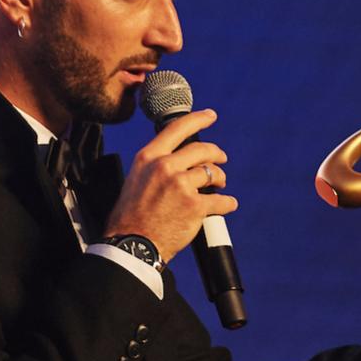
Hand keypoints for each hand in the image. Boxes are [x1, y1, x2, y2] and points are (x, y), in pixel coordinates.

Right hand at [104, 109, 237, 263]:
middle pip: (201, 149)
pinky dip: (227, 203)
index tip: (211, 115)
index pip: (177, 129)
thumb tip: (178, 162)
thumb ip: (156, 167)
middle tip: (221, 158)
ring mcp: (181, 185)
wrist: (132, 245)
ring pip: (212, 173)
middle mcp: (165, 166)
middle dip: (216, 153)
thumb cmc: (131, 217)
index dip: (198, 119)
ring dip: (220, 178)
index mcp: (148, 157)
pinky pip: (220, 200)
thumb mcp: (136, 179)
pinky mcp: (195, 205)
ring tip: (220, 185)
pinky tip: (228, 204)